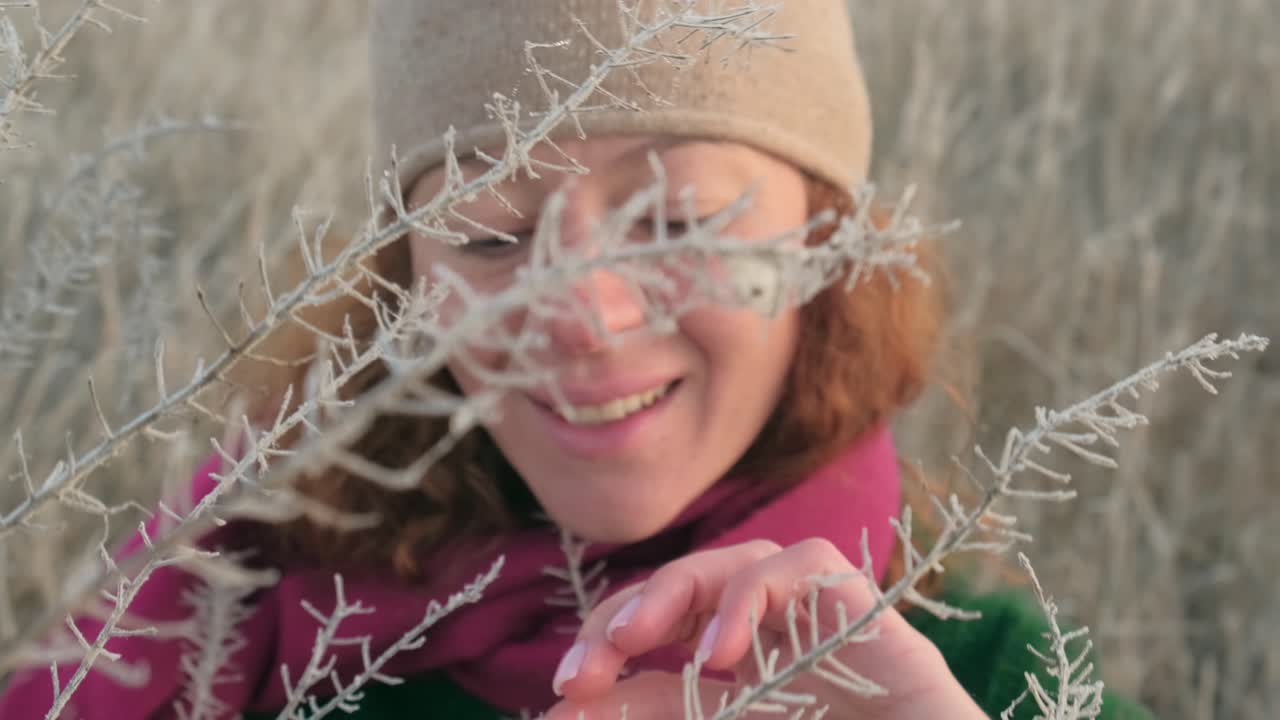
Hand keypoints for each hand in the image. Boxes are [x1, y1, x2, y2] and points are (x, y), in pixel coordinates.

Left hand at [545, 539, 987, 718]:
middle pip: (672, 584)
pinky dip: (745, 601)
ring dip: (670, 599)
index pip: (645, 620)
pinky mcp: (844, 588)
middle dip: (617, 622)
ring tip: (632, 646)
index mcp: (720, 642)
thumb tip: (559, 709)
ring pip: (724, 562)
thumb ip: (648, 710)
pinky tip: (722, 655)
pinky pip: (789, 566)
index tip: (560, 695)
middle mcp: (754, 610)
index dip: (596, 646)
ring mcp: (800, 596)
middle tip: (580, 674)